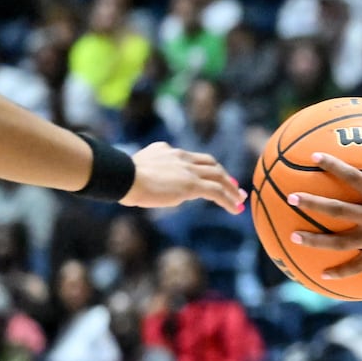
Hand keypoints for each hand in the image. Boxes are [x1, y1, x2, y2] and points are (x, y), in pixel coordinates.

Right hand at [120, 143, 245, 212]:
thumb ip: (150, 172)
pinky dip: (229, 200)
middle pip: (211, 164)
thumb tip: (150, 185)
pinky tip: (235, 209)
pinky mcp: (192, 184)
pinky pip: (217, 192)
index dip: (206, 168)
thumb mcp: (138, 170)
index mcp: (168, 151)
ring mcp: (188, 170)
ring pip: (218, 176)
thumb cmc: (121, 178)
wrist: (123, 177)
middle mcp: (181, 157)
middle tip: (234, 186)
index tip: (213, 176)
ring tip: (240, 199)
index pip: (193, 158)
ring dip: (231, 189)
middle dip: (224, 176)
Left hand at [288, 123, 361, 278]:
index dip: (334, 166)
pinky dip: (340, 272)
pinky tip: (322, 275)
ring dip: (315, 240)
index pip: (354, 178)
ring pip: (340, 242)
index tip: (314, 157)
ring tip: (293, 236)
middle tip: (291, 198)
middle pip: (338, 211)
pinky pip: (358, 267)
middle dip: (312, 203)